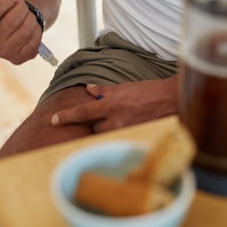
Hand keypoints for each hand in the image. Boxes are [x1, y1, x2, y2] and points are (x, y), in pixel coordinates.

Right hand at [0, 0, 42, 64]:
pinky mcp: (17, 58)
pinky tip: (29, 28)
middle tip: (19, 6)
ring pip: (26, 31)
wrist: (18, 14)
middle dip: (21, 8)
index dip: (6, 0)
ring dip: (30, 18)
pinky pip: (35, 43)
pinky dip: (36, 32)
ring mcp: (2, 52)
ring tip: (25, 16)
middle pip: (12, 20)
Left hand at [51, 76, 177, 132]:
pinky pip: (120, 139)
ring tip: (124, 120)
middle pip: (95, 128)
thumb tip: (90, 89)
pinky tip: (131, 126)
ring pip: (107, 135)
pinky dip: (121, 134)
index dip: (67, 117)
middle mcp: (116, 120)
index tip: (53, 120)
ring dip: (110, 129)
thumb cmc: (149, 91)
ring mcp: (125, 131)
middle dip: (99, 123)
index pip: (83, 112)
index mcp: (111, 104)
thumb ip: (105, 91)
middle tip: (110, 115)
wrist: (172, 99)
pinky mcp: (134, 139)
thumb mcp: (125, 87)